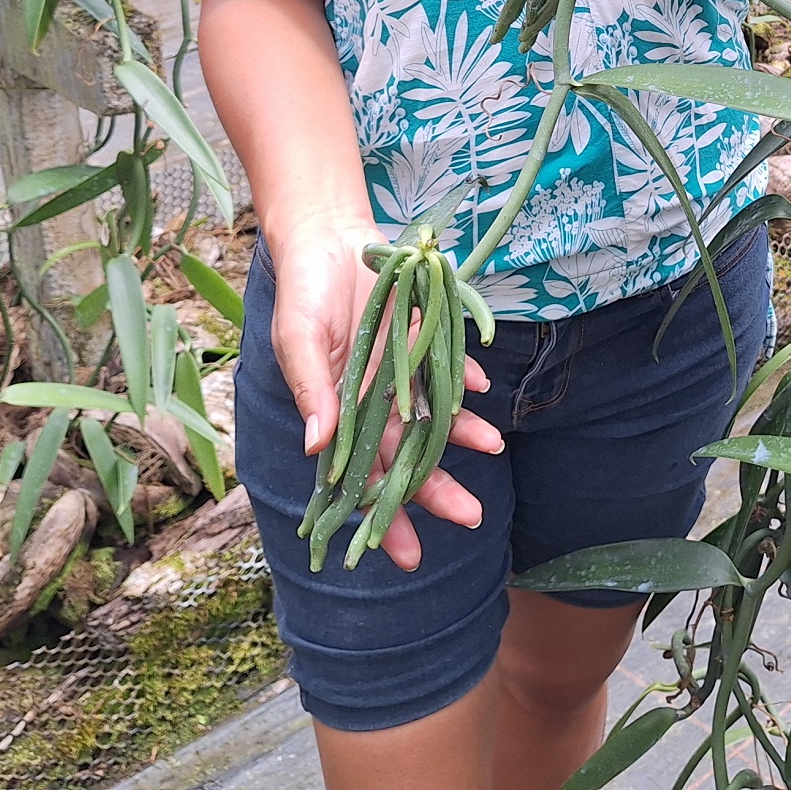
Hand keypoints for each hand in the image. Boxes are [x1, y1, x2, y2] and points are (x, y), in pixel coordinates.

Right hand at [269, 218, 500, 569]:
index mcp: (338, 413)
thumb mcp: (298, 339)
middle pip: (408, 456)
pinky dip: (462, 377)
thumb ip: (311, 391)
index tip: (405, 557)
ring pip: (436, 416)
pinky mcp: (424, 336)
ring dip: (464, 434)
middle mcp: (375, 400)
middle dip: (436, 490)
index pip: (362, 479)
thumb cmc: (304, 291)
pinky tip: (479, 389)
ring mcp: (403, 370)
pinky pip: (448, 365)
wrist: (328, 234)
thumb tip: (318, 449)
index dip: (381, 518)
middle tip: (470, 516)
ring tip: (492, 448)